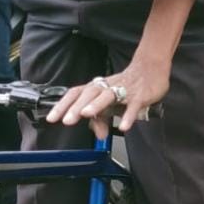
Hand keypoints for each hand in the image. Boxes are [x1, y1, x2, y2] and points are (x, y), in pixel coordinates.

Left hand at [46, 54, 170, 134]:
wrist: (151, 69)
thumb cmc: (127, 85)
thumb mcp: (112, 104)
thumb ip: (103, 119)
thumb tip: (99, 135)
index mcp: (97, 87)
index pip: (76, 94)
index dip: (63, 105)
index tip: (52, 118)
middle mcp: (107, 86)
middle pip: (89, 93)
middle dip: (77, 107)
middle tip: (67, 120)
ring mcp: (124, 90)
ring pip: (108, 95)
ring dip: (97, 105)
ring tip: (87, 115)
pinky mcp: (140, 96)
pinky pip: (133, 106)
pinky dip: (128, 116)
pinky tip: (124, 127)